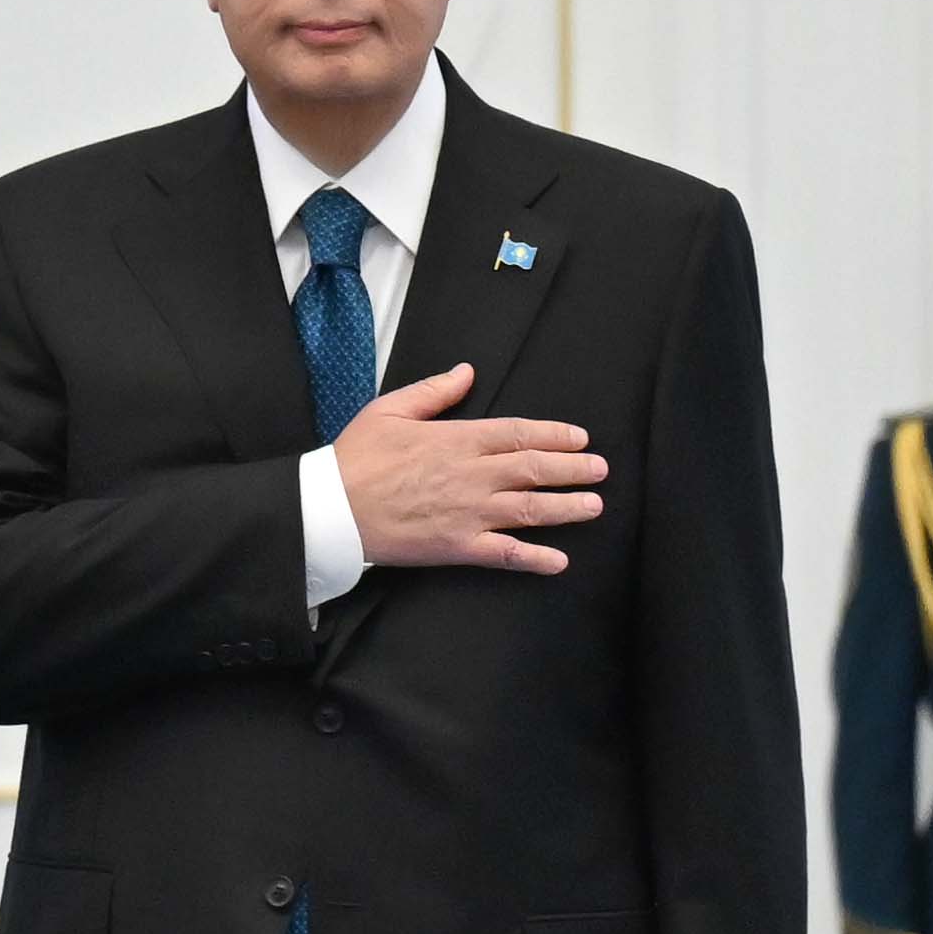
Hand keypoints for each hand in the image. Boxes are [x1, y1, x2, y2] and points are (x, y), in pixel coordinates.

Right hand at [330, 362, 603, 575]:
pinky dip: (535, 558)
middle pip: (535, 469)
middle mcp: (473, 475)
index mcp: (458, 439)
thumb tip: (466, 372)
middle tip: (599, 470)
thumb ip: (435, 391)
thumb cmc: (356, 458)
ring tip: (594, 505)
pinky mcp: (459, 546)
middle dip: (573, 469)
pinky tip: (559, 561)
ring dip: (567, 507)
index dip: (556, 435)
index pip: (520, 433)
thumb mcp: (390, 409)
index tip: (580, 438)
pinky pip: (505, 553)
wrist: (332, 509)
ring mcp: (470, 512)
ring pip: (531, 509)